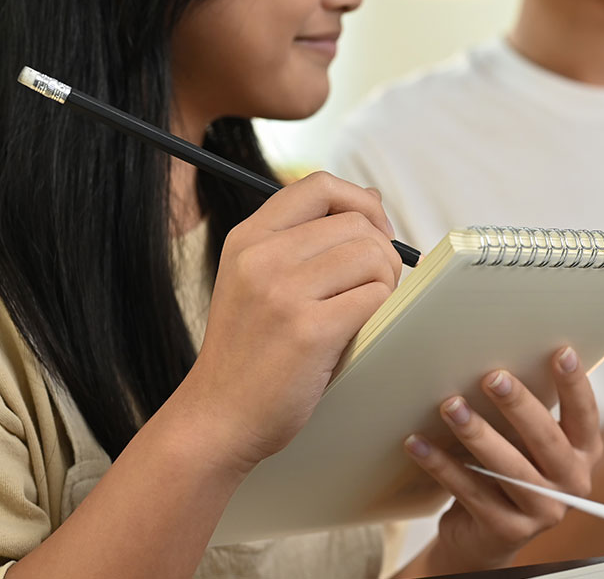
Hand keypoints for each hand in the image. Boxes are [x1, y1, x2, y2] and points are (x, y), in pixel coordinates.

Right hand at [178, 171, 402, 472]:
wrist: (218, 418)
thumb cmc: (250, 353)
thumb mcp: (257, 281)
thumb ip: (306, 240)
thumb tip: (372, 201)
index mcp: (248, 238)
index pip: (320, 186)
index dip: (361, 203)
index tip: (373, 234)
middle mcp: (262, 257)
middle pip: (357, 223)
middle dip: (382, 253)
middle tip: (373, 287)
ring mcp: (283, 293)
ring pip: (374, 257)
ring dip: (385, 283)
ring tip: (363, 311)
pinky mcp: (309, 330)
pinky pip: (376, 297)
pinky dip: (380, 311)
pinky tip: (356, 331)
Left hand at [400, 348, 601, 574]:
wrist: (486, 537)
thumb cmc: (509, 473)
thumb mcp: (529, 445)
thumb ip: (527, 415)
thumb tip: (498, 365)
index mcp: (583, 454)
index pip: (585, 415)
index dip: (575, 384)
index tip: (562, 352)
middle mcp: (571, 484)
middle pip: (545, 439)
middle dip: (517, 405)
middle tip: (491, 377)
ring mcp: (542, 511)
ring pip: (507, 468)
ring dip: (476, 433)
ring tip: (451, 406)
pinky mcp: (506, 530)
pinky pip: (469, 491)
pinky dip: (442, 465)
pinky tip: (420, 443)